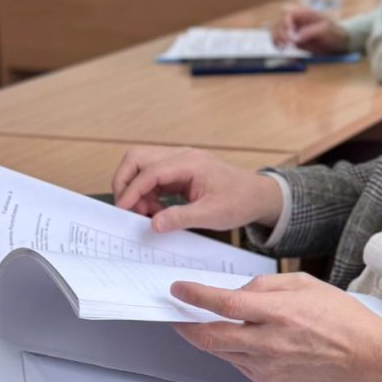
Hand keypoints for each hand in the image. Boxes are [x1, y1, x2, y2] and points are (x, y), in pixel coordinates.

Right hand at [112, 146, 282, 230]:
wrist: (258, 195)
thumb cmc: (241, 201)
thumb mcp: (212, 214)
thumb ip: (181, 218)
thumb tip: (154, 224)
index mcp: (191, 163)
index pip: (150, 171)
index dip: (133, 190)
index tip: (124, 209)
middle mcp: (182, 157)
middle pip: (138, 158)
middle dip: (125, 182)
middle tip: (128, 209)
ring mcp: (180, 162)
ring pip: (142, 166)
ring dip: (137, 189)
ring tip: (147, 214)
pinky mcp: (179, 171)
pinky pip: (153, 176)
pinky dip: (147, 192)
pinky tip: (157, 211)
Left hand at [170, 273, 381, 381]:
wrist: (363, 357)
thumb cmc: (340, 317)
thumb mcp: (304, 284)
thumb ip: (265, 286)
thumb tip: (236, 294)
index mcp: (279, 313)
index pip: (225, 305)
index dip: (196, 297)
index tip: (179, 290)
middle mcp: (269, 342)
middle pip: (211, 337)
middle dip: (185, 326)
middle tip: (175, 315)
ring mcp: (267, 366)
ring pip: (221, 353)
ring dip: (207, 339)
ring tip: (202, 325)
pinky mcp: (269, 381)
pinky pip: (239, 364)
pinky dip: (232, 351)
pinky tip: (240, 341)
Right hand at [272, 6, 349, 52]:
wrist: (340, 43)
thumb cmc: (336, 33)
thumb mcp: (326, 30)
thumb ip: (311, 32)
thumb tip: (296, 38)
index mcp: (304, 13)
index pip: (287, 12)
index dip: (285, 22)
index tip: (290, 35)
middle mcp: (297, 20)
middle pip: (279, 21)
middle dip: (279, 33)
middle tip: (287, 44)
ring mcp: (294, 30)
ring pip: (276, 30)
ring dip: (276, 38)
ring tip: (283, 48)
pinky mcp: (293, 40)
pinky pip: (280, 40)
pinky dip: (277, 44)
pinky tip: (281, 49)